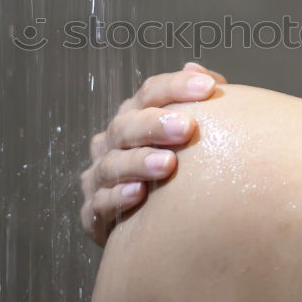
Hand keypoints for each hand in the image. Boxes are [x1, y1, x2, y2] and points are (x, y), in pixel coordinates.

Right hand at [80, 62, 227, 246]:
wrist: (153, 226)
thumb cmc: (176, 173)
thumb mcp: (187, 136)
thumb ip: (198, 106)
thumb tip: (204, 74)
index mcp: (134, 117)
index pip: (150, 93)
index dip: (176, 87)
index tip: (208, 88)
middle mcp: (111, 143)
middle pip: (126, 126)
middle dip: (155, 125)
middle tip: (186, 127)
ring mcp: (99, 178)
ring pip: (112, 165)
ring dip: (139, 162)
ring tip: (168, 164)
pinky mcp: (93, 214)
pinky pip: (100, 204)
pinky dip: (118, 198)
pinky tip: (138, 194)